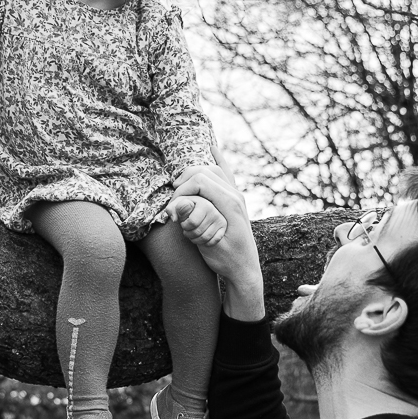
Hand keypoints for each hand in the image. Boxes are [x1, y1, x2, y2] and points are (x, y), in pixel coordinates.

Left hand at [167, 193, 227, 247]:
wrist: (196, 211)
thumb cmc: (183, 208)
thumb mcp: (175, 206)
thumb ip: (172, 209)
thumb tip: (175, 218)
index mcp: (204, 204)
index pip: (192, 222)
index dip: (184, 225)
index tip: (183, 221)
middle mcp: (214, 212)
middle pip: (197, 232)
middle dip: (188, 233)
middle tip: (186, 229)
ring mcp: (220, 221)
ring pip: (204, 238)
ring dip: (194, 239)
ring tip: (191, 233)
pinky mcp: (223, 229)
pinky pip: (212, 242)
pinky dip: (204, 242)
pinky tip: (200, 236)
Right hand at [171, 167, 263, 317]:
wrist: (244, 269)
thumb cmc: (226, 260)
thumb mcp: (207, 244)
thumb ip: (193, 224)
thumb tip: (176, 206)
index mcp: (231, 203)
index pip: (201, 180)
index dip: (182, 189)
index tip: (172, 206)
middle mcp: (236, 195)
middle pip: (205, 171)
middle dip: (185, 180)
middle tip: (174, 195)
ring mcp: (237, 196)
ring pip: (214, 170)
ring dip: (194, 173)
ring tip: (180, 185)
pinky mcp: (235, 200)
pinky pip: (226, 174)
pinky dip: (219, 161)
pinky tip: (212, 149)